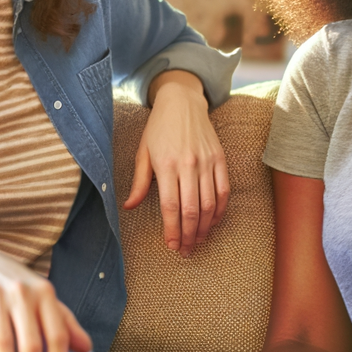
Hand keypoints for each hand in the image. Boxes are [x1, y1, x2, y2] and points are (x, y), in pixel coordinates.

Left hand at [123, 69, 229, 255]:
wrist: (182, 101)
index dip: (172, 230)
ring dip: (204, 227)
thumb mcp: (143, 152)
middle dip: (188, 235)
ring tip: (198, 241)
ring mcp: (207, 161)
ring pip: (209, 204)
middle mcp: (188, 164)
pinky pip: (223, 191)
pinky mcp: (220, 158)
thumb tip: (129, 206)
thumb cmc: (158, 128)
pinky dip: (220, 210)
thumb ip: (139, 182)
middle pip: (191, 210)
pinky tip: (212, 222)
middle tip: (185, 250)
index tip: (171, 246)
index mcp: (166, 164)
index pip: (171, 207)